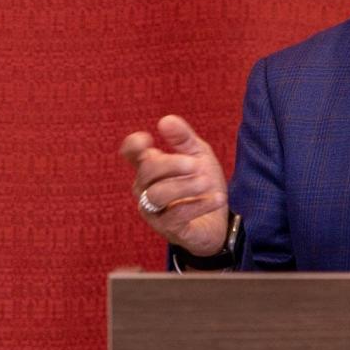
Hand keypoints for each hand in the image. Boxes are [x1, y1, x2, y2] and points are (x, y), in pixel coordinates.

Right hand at [119, 114, 228, 256]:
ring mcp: (154, 210)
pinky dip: (199, 205)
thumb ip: (183, 138)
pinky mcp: (168, 228)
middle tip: (195, 164)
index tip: (149, 139)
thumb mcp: (198, 156)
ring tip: (206, 182)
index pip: (131, 154)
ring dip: (184, 186)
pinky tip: (218, 199)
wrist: (219, 221)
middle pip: (147, 171)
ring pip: (158, 194)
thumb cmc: (203, 185)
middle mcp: (146, 188)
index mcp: (150, 168)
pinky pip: (177, 215)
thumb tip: (166, 120)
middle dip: (171, 164)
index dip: (133, 145)